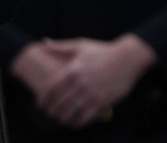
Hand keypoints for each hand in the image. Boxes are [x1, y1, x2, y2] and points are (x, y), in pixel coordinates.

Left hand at [20, 34, 156, 128]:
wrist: (127, 58)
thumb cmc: (102, 51)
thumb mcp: (79, 45)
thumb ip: (60, 46)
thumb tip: (44, 42)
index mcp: (72, 70)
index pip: (52, 88)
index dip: (44, 98)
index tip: (39, 103)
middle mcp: (81, 83)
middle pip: (61, 102)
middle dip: (52, 110)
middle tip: (47, 114)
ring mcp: (93, 93)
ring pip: (73, 111)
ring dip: (64, 118)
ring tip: (59, 120)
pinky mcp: (104, 101)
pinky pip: (89, 115)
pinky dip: (80, 122)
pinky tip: (74, 124)